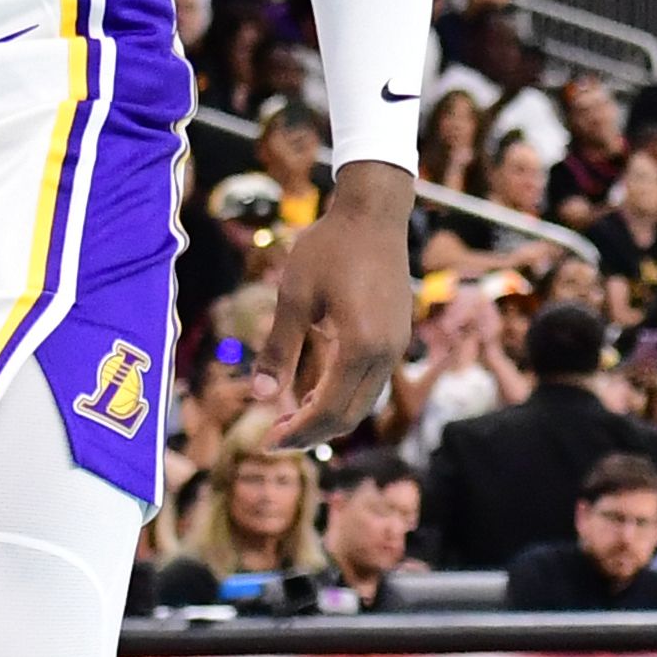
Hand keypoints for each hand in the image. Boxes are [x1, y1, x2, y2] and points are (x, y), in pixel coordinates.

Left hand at [262, 160, 413, 443]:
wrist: (373, 213)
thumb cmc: (329, 248)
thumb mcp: (294, 296)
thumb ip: (279, 348)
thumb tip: (260, 395)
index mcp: (360, 346)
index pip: (329, 409)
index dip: (298, 431)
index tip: (268, 442)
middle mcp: (385, 353)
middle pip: (350, 414)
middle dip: (312, 432)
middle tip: (275, 438)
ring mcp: (395, 346)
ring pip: (364, 402)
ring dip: (328, 416)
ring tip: (291, 418)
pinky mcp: (396, 336)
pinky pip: (370, 382)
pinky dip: (343, 396)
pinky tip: (314, 390)